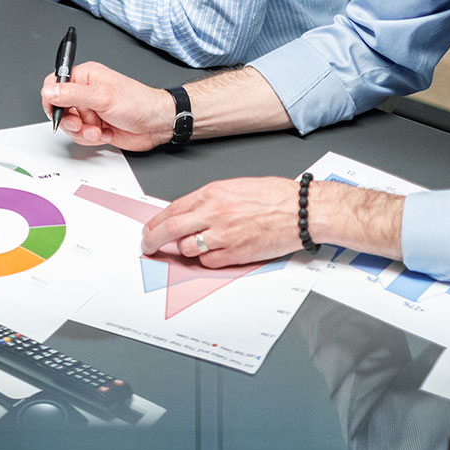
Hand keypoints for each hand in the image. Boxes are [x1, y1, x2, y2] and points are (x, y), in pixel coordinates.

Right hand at [40, 61, 173, 151]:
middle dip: (70, 120)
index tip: (57, 110)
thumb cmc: (138, 103)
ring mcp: (90, 110)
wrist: (156, 124)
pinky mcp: (95, 126)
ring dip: (83, 131)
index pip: (55, 83)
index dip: (52, 98)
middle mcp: (86, 92)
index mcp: (86, 76)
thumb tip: (49, 91)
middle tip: (80, 123)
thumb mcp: (103, 97)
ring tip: (98, 129)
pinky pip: (80, 135)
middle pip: (59, 107)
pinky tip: (105, 133)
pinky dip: (91, 138)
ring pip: (69, 124)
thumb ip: (73, 94)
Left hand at [140, 177, 302, 267]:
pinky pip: (209, 262)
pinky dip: (208, 260)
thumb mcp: (235, 187)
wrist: (302, 210)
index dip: (155, 222)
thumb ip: (210, 200)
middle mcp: (215, 212)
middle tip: (148, 246)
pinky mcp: (236, 253)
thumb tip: (188, 213)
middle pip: (170, 230)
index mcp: (213, 193)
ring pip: (188, 248)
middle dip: (153, 240)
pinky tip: (216, 252)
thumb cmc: (275, 197)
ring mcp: (224, 234)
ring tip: (195, 246)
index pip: (172, 209)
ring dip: (186, 250)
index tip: (149, 229)